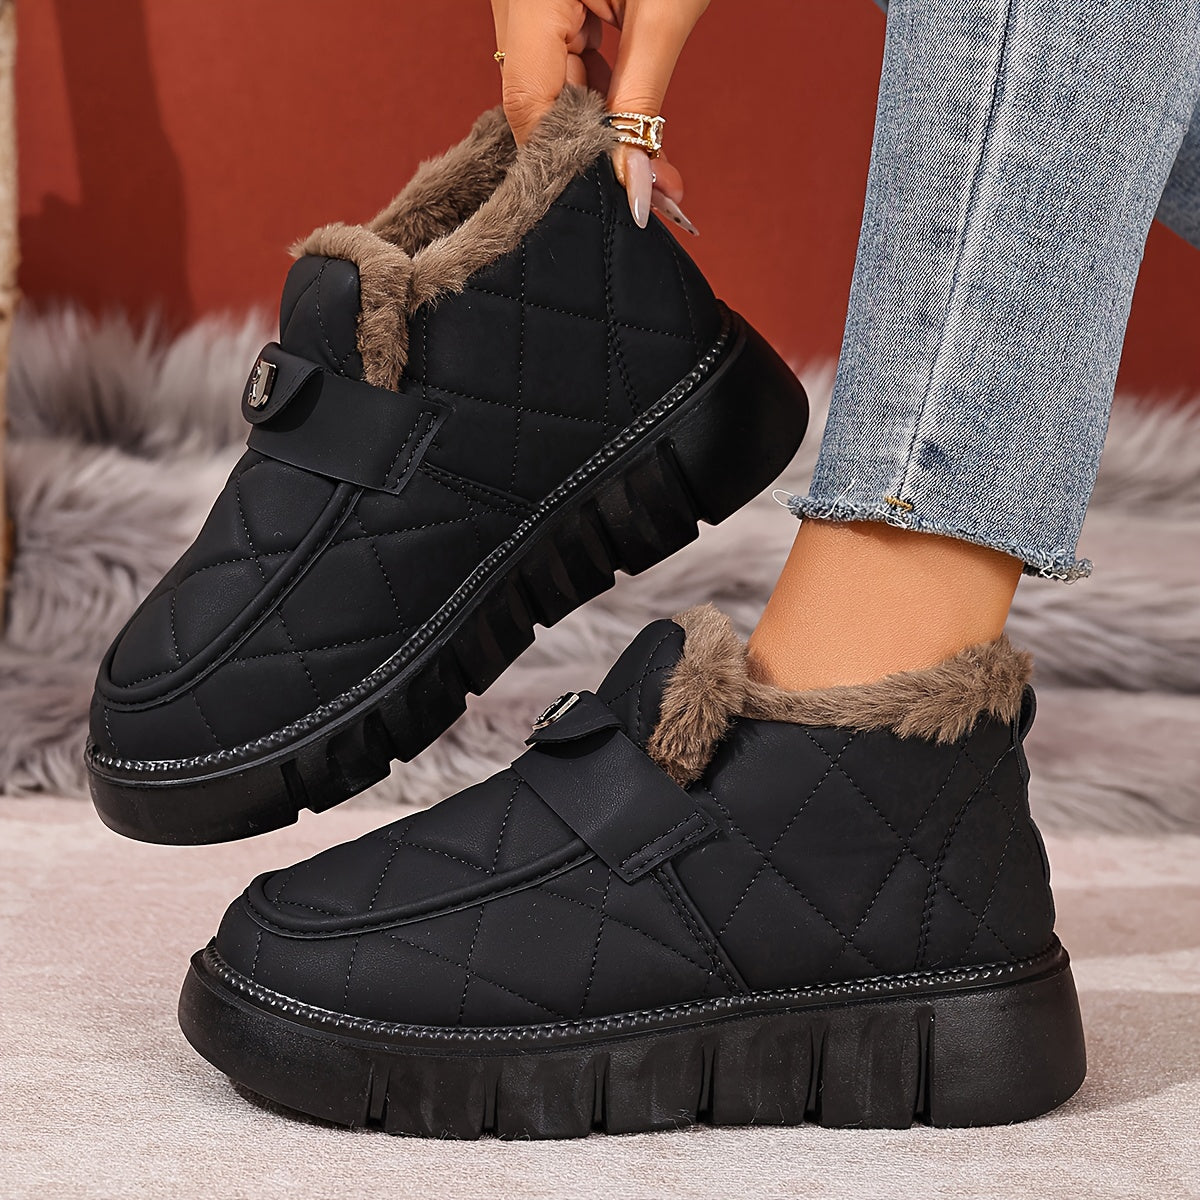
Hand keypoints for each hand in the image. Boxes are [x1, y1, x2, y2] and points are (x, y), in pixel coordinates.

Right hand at [490, 0, 706, 231]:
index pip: (530, 103)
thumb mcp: (664, 13)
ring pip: (550, 87)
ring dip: (600, 129)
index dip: (567, 161)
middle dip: (595, 151)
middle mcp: (512, 1)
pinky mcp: (544, 3)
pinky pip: (561, 62)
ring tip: (652, 167)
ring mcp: (524, 2)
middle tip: (648, 194)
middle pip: (537, 101)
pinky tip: (631, 125)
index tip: (611, 200)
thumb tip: (633, 185)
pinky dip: (597, 95)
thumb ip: (642, 98)